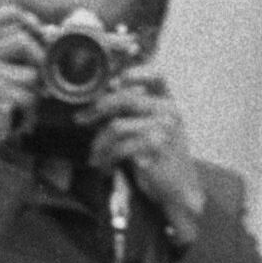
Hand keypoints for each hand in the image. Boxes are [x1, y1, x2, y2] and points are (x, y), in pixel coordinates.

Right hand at [0, 4, 45, 152]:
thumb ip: (20, 55)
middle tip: (39, 83)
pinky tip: (16, 118)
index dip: (21, 16)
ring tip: (20, 106)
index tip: (37, 29)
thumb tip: (51, 32)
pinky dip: (29, 112)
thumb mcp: (0, 75)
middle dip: (39, 61)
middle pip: (23, 40)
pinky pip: (27, 96)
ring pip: (31, 74)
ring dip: (34, 94)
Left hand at [87, 70, 209, 232]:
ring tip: (95, 155)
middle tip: (81, 119)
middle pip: (125, 99)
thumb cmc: (163, 160)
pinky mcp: (154, 149)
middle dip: (97, 109)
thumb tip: (105, 93)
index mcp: (170, 103)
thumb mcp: (155, 130)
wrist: (180, 190)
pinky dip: (106, 158)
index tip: (113, 81)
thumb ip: (136, 112)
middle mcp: (169, 112)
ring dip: (99, 143)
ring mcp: (163, 130)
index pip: (157, 76)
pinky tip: (104, 166)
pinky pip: (119, 148)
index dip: (135, 72)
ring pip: (116, 126)